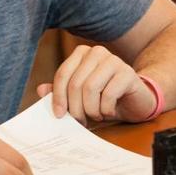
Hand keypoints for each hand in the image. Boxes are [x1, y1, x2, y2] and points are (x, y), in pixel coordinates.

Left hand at [37, 45, 156, 124]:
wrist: (135, 101)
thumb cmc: (104, 98)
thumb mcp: (80, 97)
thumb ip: (61, 92)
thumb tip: (40, 90)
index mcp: (82, 53)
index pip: (63, 74)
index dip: (58, 96)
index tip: (59, 115)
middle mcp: (97, 52)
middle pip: (75, 83)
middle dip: (75, 108)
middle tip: (80, 121)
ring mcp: (114, 60)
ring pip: (90, 88)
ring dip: (91, 109)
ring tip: (95, 116)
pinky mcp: (127, 73)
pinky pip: (108, 94)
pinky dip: (105, 109)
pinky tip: (108, 111)